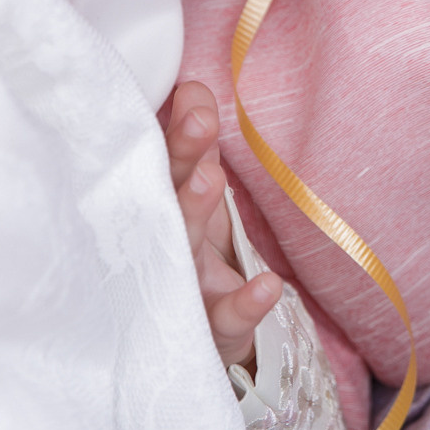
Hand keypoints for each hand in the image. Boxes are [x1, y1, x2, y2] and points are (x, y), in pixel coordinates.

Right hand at [159, 80, 282, 369]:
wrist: (195, 342)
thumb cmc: (189, 252)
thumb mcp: (193, 196)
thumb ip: (193, 145)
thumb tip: (193, 87)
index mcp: (161, 207)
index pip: (162, 164)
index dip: (177, 131)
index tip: (194, 97)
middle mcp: (164, 243)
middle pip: (166, 198)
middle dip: (180, 159)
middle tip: (198, 124)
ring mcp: (184, 287)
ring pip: (184, 251)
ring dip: (196, 211)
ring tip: (212, 176)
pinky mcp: (210, 329)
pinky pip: (225, 317)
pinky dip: (245, 303)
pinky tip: (268, 285)